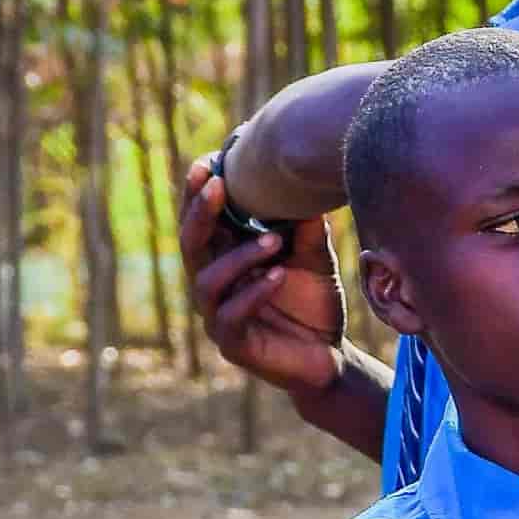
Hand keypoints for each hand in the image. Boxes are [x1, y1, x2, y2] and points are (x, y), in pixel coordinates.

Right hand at [180, 155, 348, 399]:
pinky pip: (231, 315)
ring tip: (273, 240)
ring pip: (207, 280)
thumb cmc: (312, 302)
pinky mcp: (232, 344)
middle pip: (190, 244)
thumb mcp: (313, 258)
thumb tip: (305, 190)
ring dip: (239, 256)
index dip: (197, 192)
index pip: (201, 221)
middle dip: (201, 212)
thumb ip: (305, 228)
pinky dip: (254, 293)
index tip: (209, 162)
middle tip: (219, 184)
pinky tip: (278, 276)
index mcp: (224, 257)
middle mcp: (212, 282)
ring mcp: (217, 315)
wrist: (328, 356)